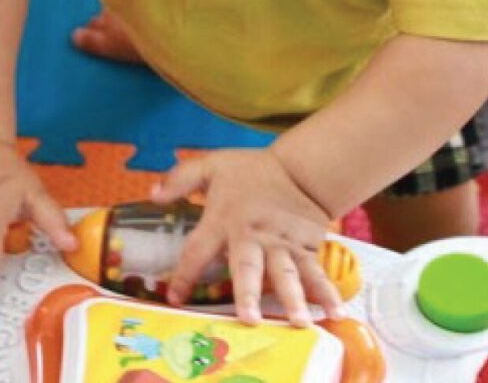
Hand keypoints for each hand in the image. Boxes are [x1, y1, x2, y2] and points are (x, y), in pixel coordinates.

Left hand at [151, 148, 342, 326]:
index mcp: (225, 218)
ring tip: (299, 321)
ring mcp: (282, 244)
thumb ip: (180, 179)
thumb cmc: (251, 171)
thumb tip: (152, 194)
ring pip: (286, 273)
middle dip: (249, 292)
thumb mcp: (212, 166)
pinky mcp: (306, 248)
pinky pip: (316, 273)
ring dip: (292, 298)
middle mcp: (253, 236)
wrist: (300, 168)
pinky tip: (335, 313)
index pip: (199, 250)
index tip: (174, 298)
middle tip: (249, 318)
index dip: (185, 274)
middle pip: (249, 266)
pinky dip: (327, 293)